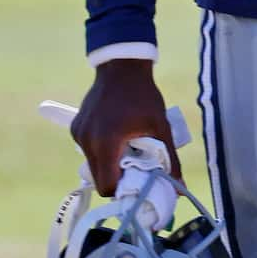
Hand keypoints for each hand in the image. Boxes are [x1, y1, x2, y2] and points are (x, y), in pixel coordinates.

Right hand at [71, 59, 182, 196]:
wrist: (121, 66)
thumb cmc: (143, 96)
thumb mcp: (161, 128)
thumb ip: (171, 161)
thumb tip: (180, 190)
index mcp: (106, 143)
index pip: (107, 186)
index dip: (124, 190)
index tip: (138, 183)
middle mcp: (87, 141)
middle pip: (98, 179)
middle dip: (117, 180)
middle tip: (136, 170)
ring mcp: (79, 134)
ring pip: (92, 166)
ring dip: (109, 165)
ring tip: (127, 151)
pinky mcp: (76, 128)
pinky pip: (89, 151)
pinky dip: (102, 152)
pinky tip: (117, 139)